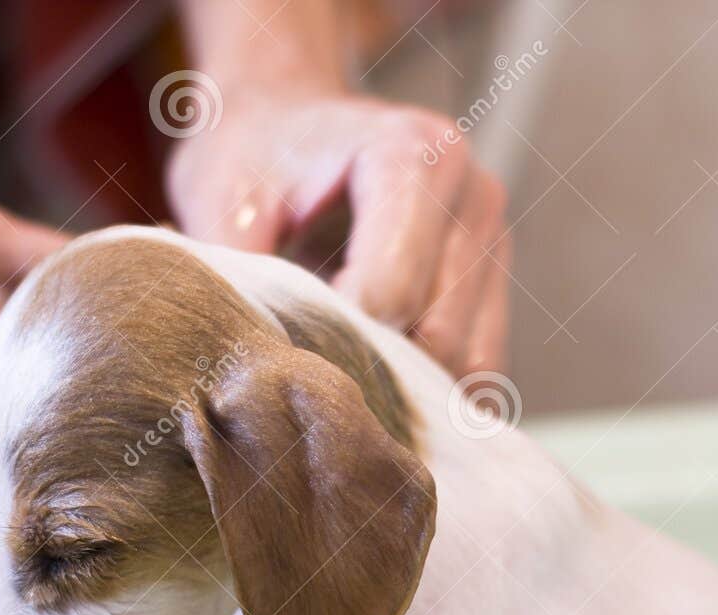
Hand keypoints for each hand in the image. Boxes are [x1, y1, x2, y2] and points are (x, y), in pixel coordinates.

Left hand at [166, 92, 509, 378]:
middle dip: (372, 372)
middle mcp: (471, 193)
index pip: (391, 293)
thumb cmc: (252, 157)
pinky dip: (431, 389)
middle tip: (308, 382)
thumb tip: (253, 371)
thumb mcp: (223, 204)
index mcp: (412, 155)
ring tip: (340, 377)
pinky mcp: (494, 281)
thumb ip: (239, 278)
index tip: (286, 354)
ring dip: (405, 388)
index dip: (334, 343)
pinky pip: (482, 366)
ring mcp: (493, 239)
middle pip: (438, 335)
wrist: (285, 121)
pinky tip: (377, 379)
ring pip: (469, 362)